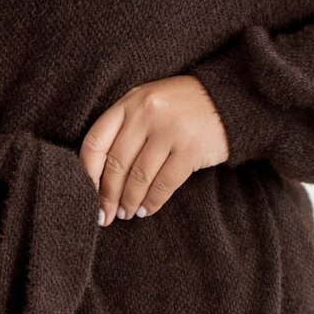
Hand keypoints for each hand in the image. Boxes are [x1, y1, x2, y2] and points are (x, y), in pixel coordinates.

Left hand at [78, 75, 229, 225]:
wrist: (227, 98)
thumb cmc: (179, 107)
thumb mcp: (147, 105)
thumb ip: (124, 129)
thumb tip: (99, 177)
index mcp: (129, 102)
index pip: (96, 142)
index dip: (87, 174)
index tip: (86, 195)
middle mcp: (146, 113)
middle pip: (116, 164)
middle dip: (107, 196)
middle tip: (105, 215)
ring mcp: (170, 130)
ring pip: (139, 176)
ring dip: (130, 201)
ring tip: (126, 213)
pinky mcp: (191, 148)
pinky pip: (165, 183)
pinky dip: (153, 201)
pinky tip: (147, 210)